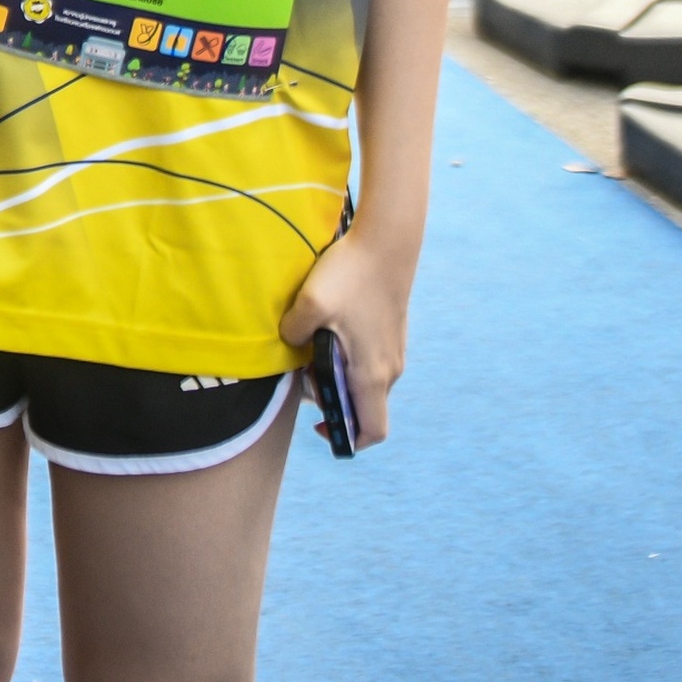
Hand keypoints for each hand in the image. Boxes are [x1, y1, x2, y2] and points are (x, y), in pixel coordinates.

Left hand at [279, 218, 416, 452]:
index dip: (348, 439)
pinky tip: (328, 331)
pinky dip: (350, 361)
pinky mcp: (391, 334)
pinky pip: (370, 363)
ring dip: (340, 379)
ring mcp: (394, 352)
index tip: (321, 425)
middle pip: (365, 408)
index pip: (372, 431)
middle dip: (334, 402)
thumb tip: (288, 345)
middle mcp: (389, 370)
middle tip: (306, 376)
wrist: (388, 242)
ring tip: (314, 350)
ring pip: (366, 383)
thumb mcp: (310, 305)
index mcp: (372, 374)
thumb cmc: (351, 276)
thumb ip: (292, 333)